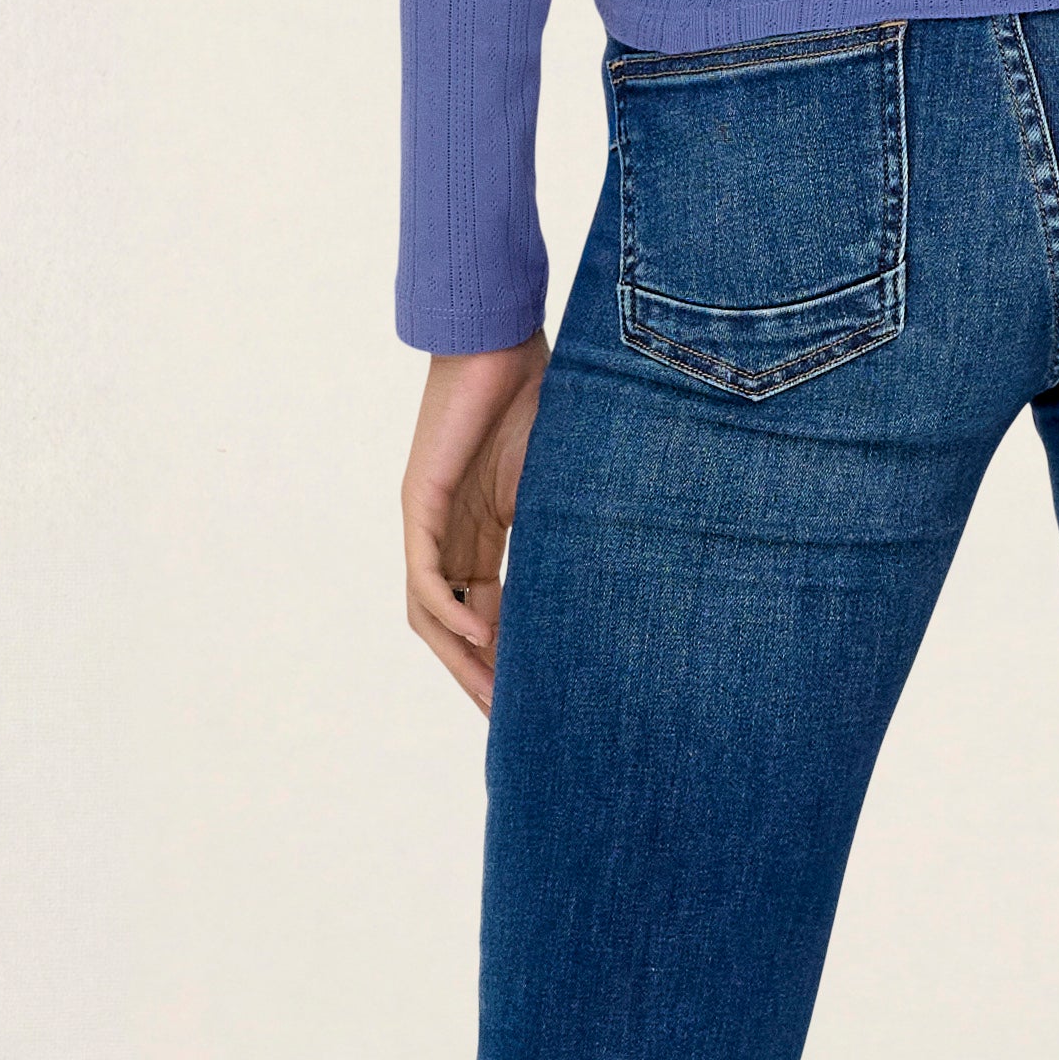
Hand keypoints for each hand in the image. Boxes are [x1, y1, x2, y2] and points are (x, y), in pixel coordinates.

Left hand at [404, 342, 547, 716]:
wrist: (500, 338)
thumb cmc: (540, 394)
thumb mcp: (562, 479)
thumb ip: (573, 524)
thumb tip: (638, 565)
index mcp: (483, 531)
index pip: (488, 611)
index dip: (508, 658)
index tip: (537, 699)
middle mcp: (450, 534)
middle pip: (455, 626)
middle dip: (482, 676)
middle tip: (514, 722)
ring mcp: (431, 522)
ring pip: (433, 614)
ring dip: (461, 661)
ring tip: (496, 699)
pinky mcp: (420, 504)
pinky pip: (427, 577)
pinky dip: (450, 614)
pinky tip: (482, 640)